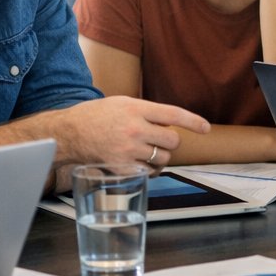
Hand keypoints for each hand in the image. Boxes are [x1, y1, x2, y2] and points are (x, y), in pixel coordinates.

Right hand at [52, 95, 209, 167]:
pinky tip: (139, 163)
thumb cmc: (96, 116)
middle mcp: (134, 128)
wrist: (69, 133)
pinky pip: (148, 172)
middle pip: (172, 141)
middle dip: (170, 143)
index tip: (206, 128)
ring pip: (163, 158)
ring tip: (146, 152)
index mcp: (136, 108)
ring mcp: (128, 149)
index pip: (173, 114)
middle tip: (158, 141)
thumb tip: (170, 122)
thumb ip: (146, 111)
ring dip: (160, 157)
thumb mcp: (122, 103)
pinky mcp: (121, 167)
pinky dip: (148, 170)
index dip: (193, 122)